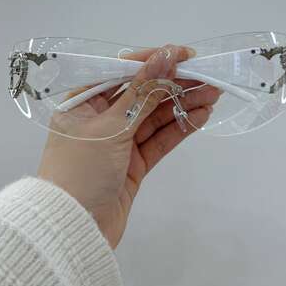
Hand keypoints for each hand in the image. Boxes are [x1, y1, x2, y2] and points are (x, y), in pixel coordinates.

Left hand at [38, 44, 221, 248]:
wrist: (73, 231)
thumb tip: (163, 57)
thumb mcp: (110, 127)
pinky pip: (159, 140)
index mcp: (85, 103)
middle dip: (174, 84)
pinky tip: (200, 116)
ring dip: (183, 104)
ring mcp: (120, 141)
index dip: (153, 61)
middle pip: (143, 94)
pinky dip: (179, 128)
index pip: (122, 73)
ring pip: (155, 117)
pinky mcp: (134, 163)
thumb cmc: (81, 170)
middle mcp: (102, 118)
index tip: (183, 55)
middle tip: (206, 76)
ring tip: (212, 94)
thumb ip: (140, 93)